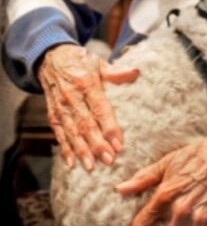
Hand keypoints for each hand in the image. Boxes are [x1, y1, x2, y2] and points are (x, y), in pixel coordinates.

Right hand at [38, 43, 138, 169]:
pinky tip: (72, 163)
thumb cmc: (81, 62)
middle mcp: (72, 97)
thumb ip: (116, 72)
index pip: (100, 108)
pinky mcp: (53, 114)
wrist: (52, 58)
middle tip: (109, 160)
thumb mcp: (99, 62)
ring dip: (81, 150)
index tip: (118, 143)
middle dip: (97, 144)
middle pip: (86, 124)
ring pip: (72, 132)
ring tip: (92, 166)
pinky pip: (59, 134)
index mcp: (86, 83)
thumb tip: (136, 71)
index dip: (109, 127)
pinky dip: (65, 149)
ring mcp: (61, 107)